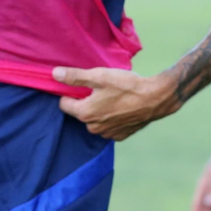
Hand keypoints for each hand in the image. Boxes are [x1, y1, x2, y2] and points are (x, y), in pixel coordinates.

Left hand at [54, 66, 178, 141]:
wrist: (155, 98)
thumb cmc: (127, 86)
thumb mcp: (99, 76)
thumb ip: (75, 76)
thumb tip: (54, 74)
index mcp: (84, 113)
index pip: (64, 103)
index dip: (70, 92)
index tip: (82, 85)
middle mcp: (93, 127)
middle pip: (80, 112)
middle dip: (86, 102)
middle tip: (101, 89)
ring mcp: (107, 133)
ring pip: (95, 120)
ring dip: (100, 111)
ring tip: (113, 98)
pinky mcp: (120, 136)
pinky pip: (109, 127)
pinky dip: (112, 119)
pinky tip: (121, 108)